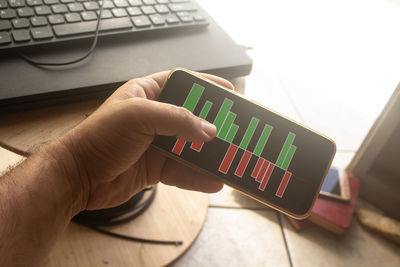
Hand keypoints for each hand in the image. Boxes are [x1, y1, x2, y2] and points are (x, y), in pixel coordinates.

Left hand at [57, 71, 233, 212]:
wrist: (78, 176)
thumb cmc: (99, 138)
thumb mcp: (138, 116)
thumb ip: (177, 119)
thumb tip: (209, 130)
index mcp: (146, 93)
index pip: (183, 83)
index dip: (206, 85)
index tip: (229, 91)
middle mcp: (154, 117)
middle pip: (192, 117)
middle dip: (213, 124)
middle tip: (236, 129)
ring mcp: (156, 143)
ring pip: (190, 147)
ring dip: (209, 154)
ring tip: (230, 159)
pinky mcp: (155, 167)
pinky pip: (183, 170)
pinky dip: (198, 176)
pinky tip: (214, 180)